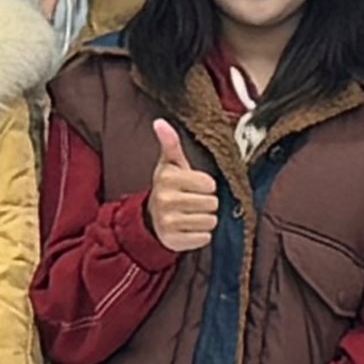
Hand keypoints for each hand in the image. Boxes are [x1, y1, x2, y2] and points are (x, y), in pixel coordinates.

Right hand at [144, 119, 218, 253]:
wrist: (152, 217)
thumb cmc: (170, 186)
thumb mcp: (171, 164)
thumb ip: (170, 143)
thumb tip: (160, 122)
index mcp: (168, 178)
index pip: (209, 184)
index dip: (207, 186)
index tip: (197, 186)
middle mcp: (166, 200)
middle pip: (212, 203)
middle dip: (208, 203)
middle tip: (195, 201)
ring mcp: (168, 222)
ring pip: (210, 221)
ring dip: (206, 219)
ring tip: (193, 214)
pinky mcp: (173, 241)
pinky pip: (203, 238)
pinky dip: (201, 235)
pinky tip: (190, 228)